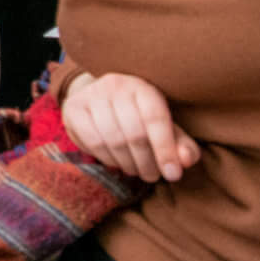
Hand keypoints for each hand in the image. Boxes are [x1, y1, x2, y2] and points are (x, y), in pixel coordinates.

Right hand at [61, 71, 199, 182]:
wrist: (100, 100)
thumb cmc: (140, 118)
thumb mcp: (166, 129)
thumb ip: (182, 146)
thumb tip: (186, 160)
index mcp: (143, 86)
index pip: (155, 118)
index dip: (165, 149)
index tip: (173, 174)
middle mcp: (115, 85)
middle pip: (134, 132)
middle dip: (147, 162)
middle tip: (152, 176)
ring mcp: (91, 95)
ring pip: (113, 139)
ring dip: (128, 164)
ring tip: (136, 170)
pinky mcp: (73, 108)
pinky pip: (92, 141)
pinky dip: (108, 159)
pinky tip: (116, 161)